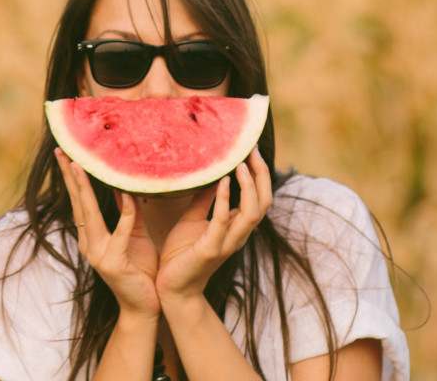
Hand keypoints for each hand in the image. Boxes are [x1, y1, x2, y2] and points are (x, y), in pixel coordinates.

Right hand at [56, 149, 160, 317]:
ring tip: (79, 166)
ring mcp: (98, 254)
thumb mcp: (134, 234)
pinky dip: (124, 215)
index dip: (73, 178)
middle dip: (70, 176)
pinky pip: (119, 234)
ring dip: (84, 189)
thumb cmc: (142, 270)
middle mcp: (89, 243)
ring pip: (90, 214)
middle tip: (62, 151)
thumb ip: (129, 212)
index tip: (66, 154)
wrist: (146, 306)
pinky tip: (126, 197)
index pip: (80, 201)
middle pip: (77, 203)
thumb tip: (123, 185)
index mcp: (92, 237)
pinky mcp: (112, 263)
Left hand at [156, 153, 271, 304]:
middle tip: (252, 150)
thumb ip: (204, 200)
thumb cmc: (182, 254)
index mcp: (236, 227)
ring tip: (241, 165)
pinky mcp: (210, 249)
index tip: (251, 149)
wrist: (172, 287)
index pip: (260, 198)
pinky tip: (224, 182)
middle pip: (264, 203)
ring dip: (249, 187)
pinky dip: (226, 200)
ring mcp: (227, 243)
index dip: (260, 174)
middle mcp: (238, 235)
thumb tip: (212, 175)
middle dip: (261, 175)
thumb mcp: (193, 219)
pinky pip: (223, 222)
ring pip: (252, 213)